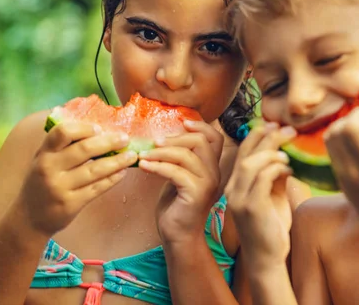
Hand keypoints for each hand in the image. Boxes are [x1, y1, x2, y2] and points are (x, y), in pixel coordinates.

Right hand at [16, 122, 137, 235]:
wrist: (29, 217)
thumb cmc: (41, 181)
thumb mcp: (44, 160)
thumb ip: (62, 145)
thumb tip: (96, 128)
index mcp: (44, 153)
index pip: (63, 132)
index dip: (84, 128)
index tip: (100, 128)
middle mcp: (49, 168)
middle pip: (84, 150)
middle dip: (109, 142)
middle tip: (125, 139)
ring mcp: (60, 187)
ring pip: (94, 170)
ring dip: (117, 162)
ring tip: (131, 156)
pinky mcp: (71, 204)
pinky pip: (97, 188)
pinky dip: (112, 179)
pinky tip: (122, 173)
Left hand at [138, 120, 222, 243]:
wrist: (178, 236)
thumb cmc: (176, 206)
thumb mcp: (179, 176)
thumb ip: (180, 159)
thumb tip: (164, 137)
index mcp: (212, 166)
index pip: (215, 137)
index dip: (200, 126)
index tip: (181, 123)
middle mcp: (214, 173)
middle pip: (200, 141)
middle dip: (174, 138)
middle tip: (154, 143)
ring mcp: (207, 183)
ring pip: (186, 155)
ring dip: (161, 152)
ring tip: (144, 155)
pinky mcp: (195, 193)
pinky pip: (175, 171)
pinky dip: (157, 166)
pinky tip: (143, 166)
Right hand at [225, 122, 296, 268]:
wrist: (266, 259)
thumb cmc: (271, 228)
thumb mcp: (273, 198)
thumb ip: (275, 177)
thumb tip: (284, 158)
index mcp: (236, 185)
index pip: (243, 152)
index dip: (257, 135)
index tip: (274, 125)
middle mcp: (233, 189)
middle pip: (246, 153)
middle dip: (266, 137)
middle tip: (287, 129)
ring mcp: (240, 198)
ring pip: (251, 164)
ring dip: (271, 153)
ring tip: (287, 153)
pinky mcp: (252, 207)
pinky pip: (262, 179)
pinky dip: (275, 169)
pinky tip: (287, 169)